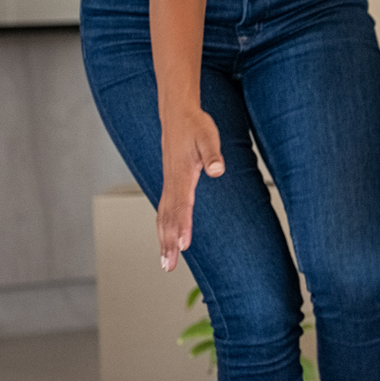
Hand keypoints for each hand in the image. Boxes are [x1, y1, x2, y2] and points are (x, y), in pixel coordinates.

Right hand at [158, 106, 225, 271]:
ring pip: (163, 216)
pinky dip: (163, 226)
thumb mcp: (208, 137)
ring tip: (165, 262)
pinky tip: (165, 238)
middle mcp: (171, 182)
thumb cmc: (195, 126)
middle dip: (167, 243)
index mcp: (181, 174)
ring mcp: (168, 183)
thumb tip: (216, 169)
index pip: (182, 205)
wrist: (177, 113)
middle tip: (168, 266)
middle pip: (167, 217)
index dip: (182, 226)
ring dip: (163, 240)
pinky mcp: (169, 182)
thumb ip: (212, 154)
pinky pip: (163, 209)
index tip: (183, 246)